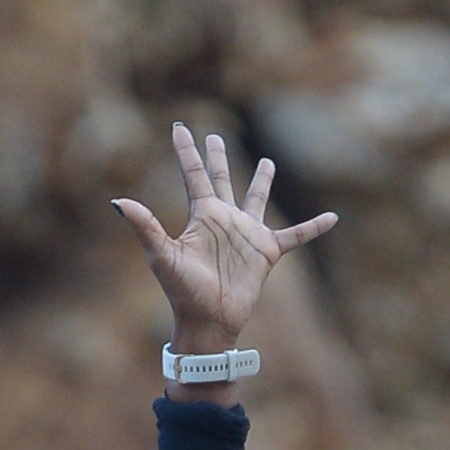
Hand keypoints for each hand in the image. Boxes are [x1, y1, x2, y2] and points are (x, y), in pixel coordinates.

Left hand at [113, 123, 336, 355]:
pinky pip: (295, 236)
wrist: (208, 322)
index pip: (193, 175)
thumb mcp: (162, 256)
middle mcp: (224, 220)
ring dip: (262, 181)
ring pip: (256, 199)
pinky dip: (313, 227)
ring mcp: (246, 235)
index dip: (186, 151)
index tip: (178, 127)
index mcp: (201, 216)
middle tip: (216, 135)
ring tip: (268, 162)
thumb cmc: (183, 292)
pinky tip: (332, 218)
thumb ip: (145, 226)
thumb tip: (118, 202)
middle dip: (218, 157)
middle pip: (221, 179)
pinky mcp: (267, 252)